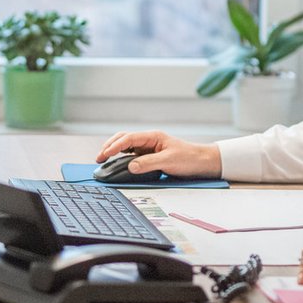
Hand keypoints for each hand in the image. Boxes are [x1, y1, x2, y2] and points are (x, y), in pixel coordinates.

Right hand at [96, 130, 221, 178]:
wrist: (203, 163)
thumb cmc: (189, 158)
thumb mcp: (169, 161)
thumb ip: (148, 163)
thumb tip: (130, 166)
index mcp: (153, 137)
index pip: (128, 138)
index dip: (114, 146)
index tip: (104, 155)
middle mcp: (149, 141)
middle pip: (123, 139)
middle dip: (109, 146)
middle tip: (98, 158)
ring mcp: (149, 149)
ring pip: (126, 147)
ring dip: (114, 152)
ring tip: (103, 161)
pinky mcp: (151, 157)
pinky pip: (132, 156)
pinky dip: (122, 159)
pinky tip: (117, 165)